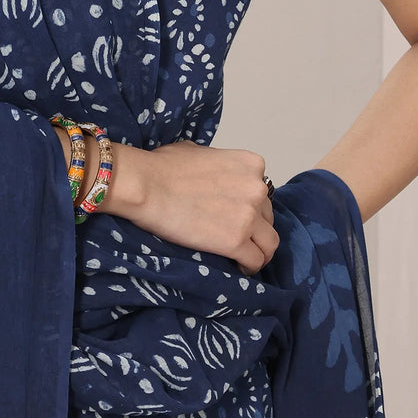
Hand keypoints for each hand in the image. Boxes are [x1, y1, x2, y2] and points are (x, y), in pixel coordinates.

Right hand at [129, 139, 278, 276]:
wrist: (147, 186)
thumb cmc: (163, 166)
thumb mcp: (197, 150)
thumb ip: (216, 162)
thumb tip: (210, 170)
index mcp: (250, 164)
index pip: (262, 192)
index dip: (250, 205)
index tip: (236, 214)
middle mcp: (257, 188)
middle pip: (267, 217)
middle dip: (255, 227)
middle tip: (236, 236)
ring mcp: (249, 216)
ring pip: (270, 243)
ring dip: (260, 250)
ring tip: (245, 257)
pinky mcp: (236, 241)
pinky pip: (256, 260)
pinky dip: (250, 266)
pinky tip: (239, 267)